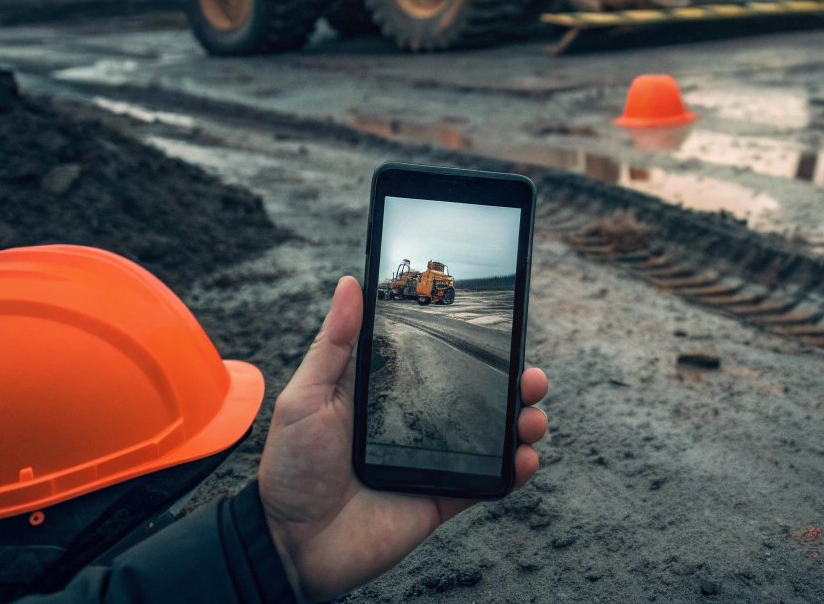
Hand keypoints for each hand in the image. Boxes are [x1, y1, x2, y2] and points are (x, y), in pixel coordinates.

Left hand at [257, 275, 547, 601]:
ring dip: (524, 421)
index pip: (442, 357)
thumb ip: (334, 342)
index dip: (474, 343)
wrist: (290, 542)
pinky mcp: (445, 496)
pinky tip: (526, 458)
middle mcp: (420, 420)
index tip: (503, 323)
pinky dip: (516, 471)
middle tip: (530, 375)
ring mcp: (436, 458)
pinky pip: (490, 482)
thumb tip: (349, 282)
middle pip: (480, 393)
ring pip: (495, 434)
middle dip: (516, 381)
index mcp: (390, 390)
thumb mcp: (307, 395)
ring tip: (533, 417)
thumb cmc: (291, 466)